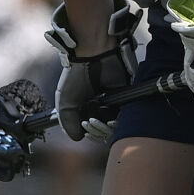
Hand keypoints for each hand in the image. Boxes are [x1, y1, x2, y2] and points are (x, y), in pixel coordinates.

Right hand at [43, 0, 142, 140]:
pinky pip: (125, 116)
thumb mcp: (66, 103)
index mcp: (89, 107)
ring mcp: (115, 101)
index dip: (90, 132)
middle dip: (97, 131)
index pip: (93, 128)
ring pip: (115, 125)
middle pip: (105, 129)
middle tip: (88, 123)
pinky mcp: (126, 96)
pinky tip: (108, 120)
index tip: (84, 129)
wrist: (92, 56)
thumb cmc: (76, 75)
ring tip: (95, 121)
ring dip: (105, 129)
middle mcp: (103, 105)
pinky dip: (117, 122)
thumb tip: (78, 139)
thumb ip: (68, 122)